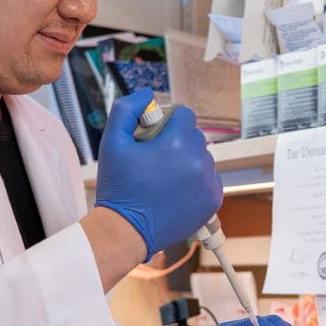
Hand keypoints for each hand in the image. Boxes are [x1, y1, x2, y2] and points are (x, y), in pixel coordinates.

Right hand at [94, 92, 221, 257]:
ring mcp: (208, 182)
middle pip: (195, 136)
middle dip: (178, 141)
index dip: (168, 121)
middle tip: (157, 159)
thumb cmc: (118, 186)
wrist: (126, 230)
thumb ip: (127, 109)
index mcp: (175, 142)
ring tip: (166, 178)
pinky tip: (178, 191)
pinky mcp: (213, 200)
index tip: (155, 136)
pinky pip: (211, 179)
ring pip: (204, 157)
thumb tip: (148, 94)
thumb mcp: (112, 141)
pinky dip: (198, 182)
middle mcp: (197, 160)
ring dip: (189, 161)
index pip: (185, 114)